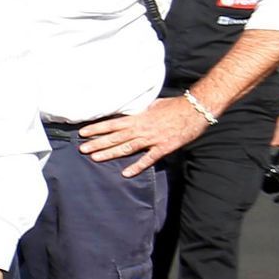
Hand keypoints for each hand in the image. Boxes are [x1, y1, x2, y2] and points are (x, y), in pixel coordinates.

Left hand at [79, 97, 209, 176]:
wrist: (196, 109)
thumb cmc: (175, 106)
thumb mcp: (153, 105)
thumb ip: (139, 111)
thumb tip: (129, 113)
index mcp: (138, 118)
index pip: (113, 124)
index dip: (97, 128)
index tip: (83, 132)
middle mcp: (142, 129)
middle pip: (115, 137)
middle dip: (97, 143)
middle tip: (82, 149)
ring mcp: (152, 139)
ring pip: (127, 147)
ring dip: (110, 153)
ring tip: (94, 158)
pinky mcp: (163, 148)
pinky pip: (148, 159)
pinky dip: (137, 166)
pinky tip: (125, 174)